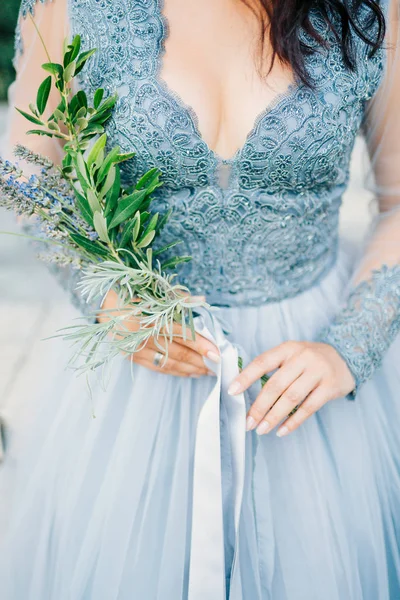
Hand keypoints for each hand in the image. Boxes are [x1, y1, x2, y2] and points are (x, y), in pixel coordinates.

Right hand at [99, 290, 219, 377]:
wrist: (103, 306)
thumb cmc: (132, 296)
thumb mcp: (154, 293)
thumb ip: (179, 298)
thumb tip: (202, 301)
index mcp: (151, 318)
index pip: (182, 334)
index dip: (201, 344)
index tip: (217, 352)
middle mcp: (143, 336)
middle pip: (178, 351)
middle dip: (200, 360)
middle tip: (217, 366)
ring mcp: (136, 349)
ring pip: (169, 363)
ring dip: (190, 369)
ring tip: (207, 371)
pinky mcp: (132, 357)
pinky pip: (158, 368)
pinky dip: (175, 372)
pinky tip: (189, 373)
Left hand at [228, 341, 354, 436]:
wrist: (346, 356)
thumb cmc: (310, 360)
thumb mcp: (292, 355)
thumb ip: (274, 367)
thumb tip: (246, 389)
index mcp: (288, 348)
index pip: (263, 362)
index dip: (246, 377)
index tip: (232, 391)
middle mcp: (302, 358)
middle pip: (276, 384)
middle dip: (259, 406)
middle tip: (248, 423)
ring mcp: (318, 371)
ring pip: (291, 398)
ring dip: (274, 416)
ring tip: (261, 430)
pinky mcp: (330, 387)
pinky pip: (309, 408)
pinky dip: (294, 421)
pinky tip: (282, 431)